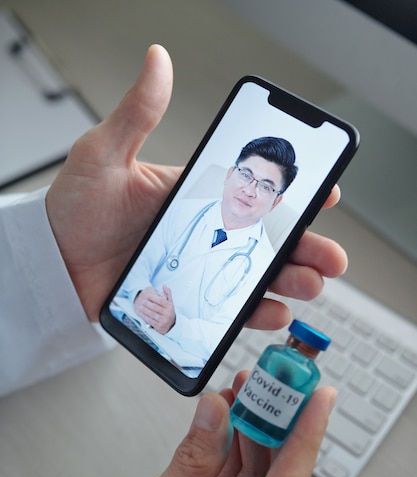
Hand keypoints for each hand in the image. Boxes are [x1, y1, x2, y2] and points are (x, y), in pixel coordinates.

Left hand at [46, 44, 345, 328]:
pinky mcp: (188, 299)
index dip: (291, 189)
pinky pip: (230, 308)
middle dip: (305, 245)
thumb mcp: (103, 156)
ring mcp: (198, 266)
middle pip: (267, 237)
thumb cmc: (74, 211)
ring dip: (290, 279)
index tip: (324, 190)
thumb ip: (136, 114)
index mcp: (194, 193)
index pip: (252, 187)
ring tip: (308, 283)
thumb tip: (157, 63)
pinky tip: (273, 310)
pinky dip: (256, 312)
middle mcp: (204, 230)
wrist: (52, 265)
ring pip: (257, 274)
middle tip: (329, 254)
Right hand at [71, 373, 336, 476]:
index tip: (319, 399)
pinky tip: (232, 418)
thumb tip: (218, 412)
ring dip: (255, 429)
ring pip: (259, 472)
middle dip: (279, 424)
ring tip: (250, 392)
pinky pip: (238, 475)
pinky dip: (236, 444)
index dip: (306, 436)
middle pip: (278, 476)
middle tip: (278, 383)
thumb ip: (194, 459)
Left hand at [134, 285, 174, 332]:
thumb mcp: (170, 302)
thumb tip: (164, 285)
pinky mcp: (159, 326)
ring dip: (145, 310)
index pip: (161, 301)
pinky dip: (145, 317)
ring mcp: (163, 321)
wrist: (172, 325)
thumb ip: (167, 293)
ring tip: (140, 307)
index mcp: (170, 307)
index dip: (154, 298)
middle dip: (147, 304)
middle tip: (142, 301)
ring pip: (152, 314)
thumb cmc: (169, 311)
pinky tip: (142, 314)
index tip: (148, 296)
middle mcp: (168, 314)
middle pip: (155, 307)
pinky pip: (150, 320)